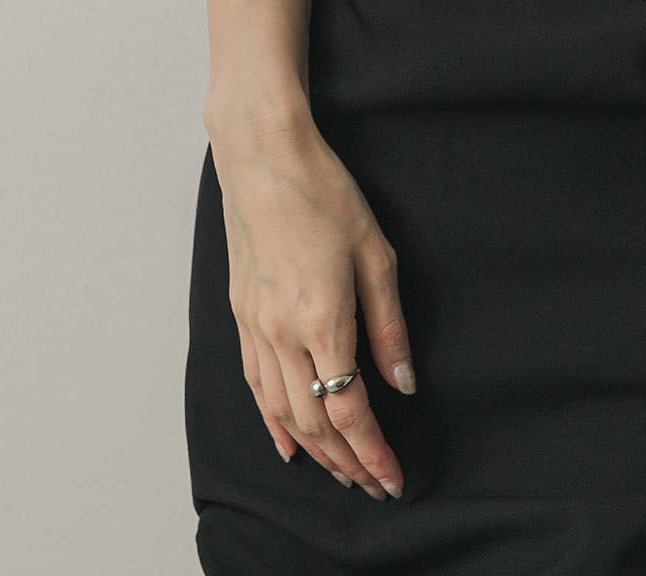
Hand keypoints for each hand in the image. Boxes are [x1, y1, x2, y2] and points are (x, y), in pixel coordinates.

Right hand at [211, 117, 414, 499]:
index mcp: (322, 320)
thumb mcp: (377, 254)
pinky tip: (288, 442)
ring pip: (282, 413)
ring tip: (343, 473)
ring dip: (315, 452)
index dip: (372, 452)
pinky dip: (273, 423)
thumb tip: (403, 382)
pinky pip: (256, 387)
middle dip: (348, 463)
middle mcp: (282, 334)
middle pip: (314, 424)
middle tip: (375, 485)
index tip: (393, 478)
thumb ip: (389, 325)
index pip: (348, 411)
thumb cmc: (326, 196)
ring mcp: (255, 328)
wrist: (264, 160)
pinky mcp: (241, 317)